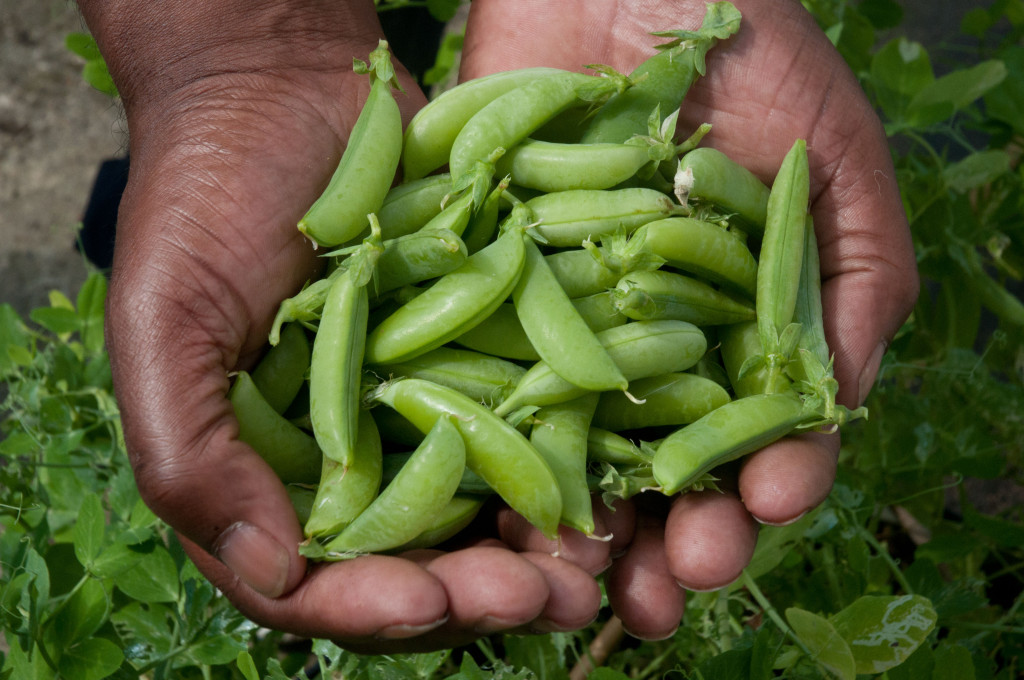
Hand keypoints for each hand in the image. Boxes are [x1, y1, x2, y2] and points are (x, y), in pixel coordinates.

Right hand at [79, 0, 604, 651]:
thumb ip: (191, 453)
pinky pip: (525, 427)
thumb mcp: (166, 321)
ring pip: (483, 514)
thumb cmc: (204, 198)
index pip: (312, 581)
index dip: (370, 608)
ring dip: (538, 551)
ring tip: (591, 566)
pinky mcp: (477, 357)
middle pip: (415, 563)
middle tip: (543, 598)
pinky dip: (565, 464)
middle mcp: (347, 457)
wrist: (281, 86)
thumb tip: (272, 570)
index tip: (428, 602)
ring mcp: (418, 409)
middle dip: (476, 594)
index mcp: (263, 471)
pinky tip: (608, 483)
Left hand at [461, 0, 918, 638]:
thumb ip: (852, 290)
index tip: (748, 525)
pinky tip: (497, 505)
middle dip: (660, 542)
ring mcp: (565, 325)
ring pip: (567, 453)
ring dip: (576, 529)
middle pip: (653, 470)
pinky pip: (484, 384)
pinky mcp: (490, 294)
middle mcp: (648, 343)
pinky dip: (490, 448)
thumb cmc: (755, 62)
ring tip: (579, 587)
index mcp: (736, 333)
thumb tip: (828, 415)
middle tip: (660, 597)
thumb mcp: (836, 172)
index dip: (752, 498)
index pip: (744, 444)